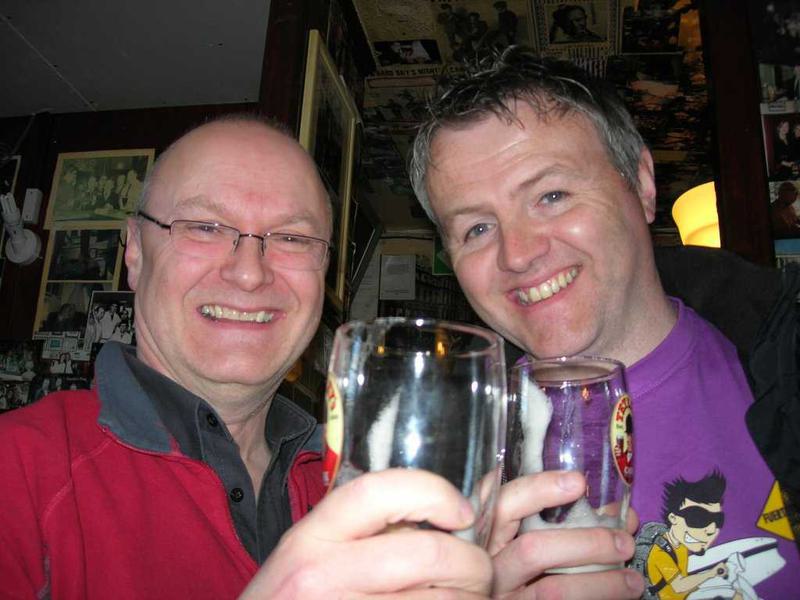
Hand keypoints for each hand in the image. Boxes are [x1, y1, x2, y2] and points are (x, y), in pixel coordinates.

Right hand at [239, 468, 492, 598]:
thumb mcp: (307, 555)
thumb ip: (357, 532)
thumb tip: (441, 517)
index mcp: (310, 537)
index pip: (377, 491)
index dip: (432, 492)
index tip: (462, 511)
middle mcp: (321, 575)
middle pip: (427, 553)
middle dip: (473, 563)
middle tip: (479, 571)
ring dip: (469, 599)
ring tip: (469, 597)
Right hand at [490, 471, 644, 599]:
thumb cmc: (522, 569)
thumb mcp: (528, 540)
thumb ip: (568, 523)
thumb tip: (621, 515)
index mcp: (487, 534)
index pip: (502, 503)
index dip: (537, 489)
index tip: (578, 482)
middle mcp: (489, 566)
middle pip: (532, 550)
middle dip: (585, 543)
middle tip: (622, 541)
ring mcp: (503, 596)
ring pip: (552, 590)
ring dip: (601, 583)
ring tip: (633, 580)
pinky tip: (619, 599)